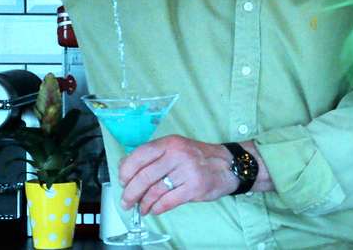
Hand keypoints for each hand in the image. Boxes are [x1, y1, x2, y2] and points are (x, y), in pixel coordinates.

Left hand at [118, 135, 238, 215]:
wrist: (229, 165)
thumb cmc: (199, 158)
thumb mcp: (175, 150)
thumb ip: (152, 157)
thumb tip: (123, 166)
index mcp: (170, 143)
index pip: (139, 155)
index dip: (126, 171)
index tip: (123, 182)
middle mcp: (178, 154)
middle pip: (144, 176)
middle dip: (131, 193)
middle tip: (126, 202)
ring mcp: (188, 170)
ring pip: (155, 191)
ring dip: (144, 204)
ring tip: (142, 208)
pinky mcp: (196, 186)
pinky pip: (168, 201)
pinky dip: (158, 208)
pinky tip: (155, 209)